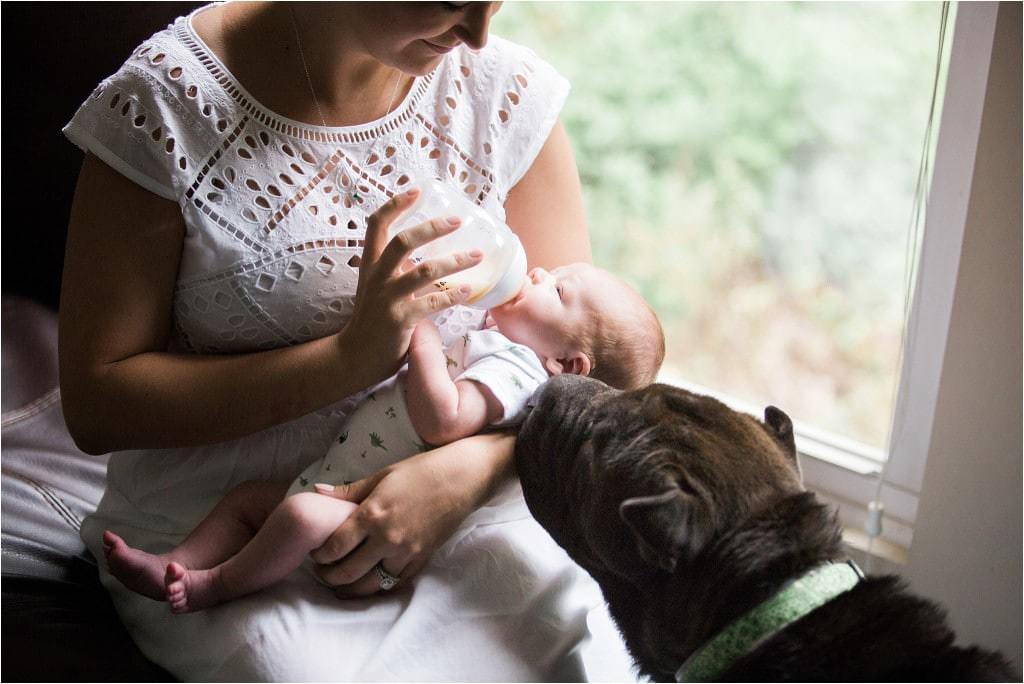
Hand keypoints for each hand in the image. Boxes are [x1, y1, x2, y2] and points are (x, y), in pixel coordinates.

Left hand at [310, 431, 515, 596]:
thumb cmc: (421, 471)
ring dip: (351, 587)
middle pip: (348, 572)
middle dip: (328, 575)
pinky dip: (377, 585)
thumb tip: (316, 491)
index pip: (335, 546)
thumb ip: (348, 491)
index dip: (319, 554)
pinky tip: (368, 579)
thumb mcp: (381, 476)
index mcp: (373, 515)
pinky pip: (394, 582)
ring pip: (370, 585)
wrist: (462, 479)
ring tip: (341, 581)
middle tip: (322, 570)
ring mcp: (406, 553)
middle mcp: (387, 539)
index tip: (314, 552)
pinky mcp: (421, 560)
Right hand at [337, 189, 482, 384]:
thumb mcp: (377, 286)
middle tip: (458, 220)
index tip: (418, 191)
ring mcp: (388, 297)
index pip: (377, 224)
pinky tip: (469, 290)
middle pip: (403, 241)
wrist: (356, 354)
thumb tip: (429, 252)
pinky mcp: (400, 319)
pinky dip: (453, 294)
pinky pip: (432, 302)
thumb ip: (396, 268)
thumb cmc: (373, 317)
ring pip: (425, 270)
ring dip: (455, 261)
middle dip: (432, 227)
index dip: (396, 204)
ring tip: (477, 255)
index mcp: (370, 263)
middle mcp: (377, 276)